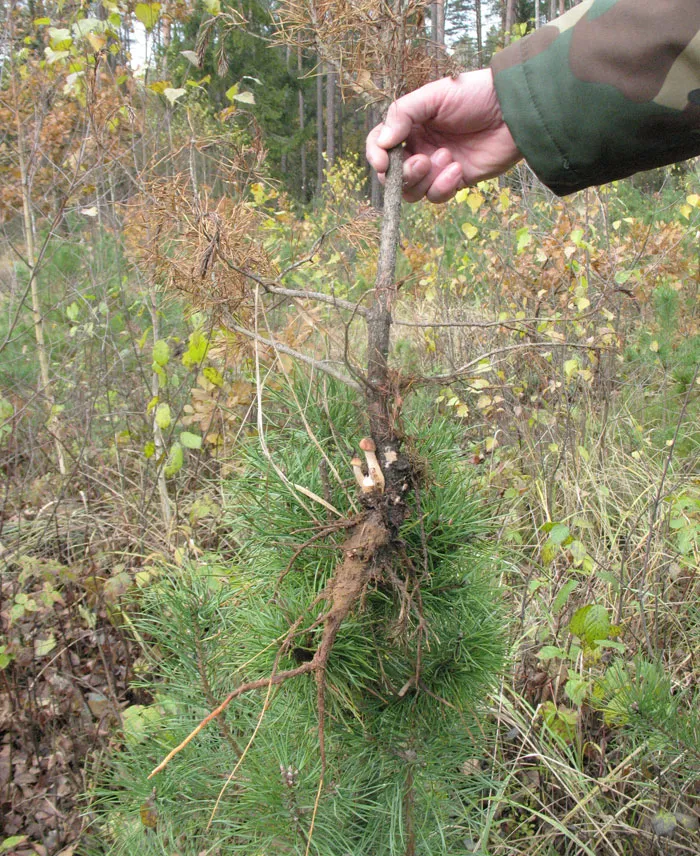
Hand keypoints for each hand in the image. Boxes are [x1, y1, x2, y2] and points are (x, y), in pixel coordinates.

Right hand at [366, 69, 521, 202]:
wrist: (514, 111)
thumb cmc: (475, 95)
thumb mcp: (434, 95)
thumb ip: (403, 115)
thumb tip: (382, 142)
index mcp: (410, 125)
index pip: (380, 145)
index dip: (376, 156)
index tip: (383, 163)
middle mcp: (419, 147)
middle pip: (393, 175)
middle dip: (403, 174)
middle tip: (422, 161)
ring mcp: (436, 167)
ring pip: (412, 191)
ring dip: (425, 180)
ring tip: (448, 158)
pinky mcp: (454, 181)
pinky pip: (436, 196)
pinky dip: (443, 187)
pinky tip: (459, 169)